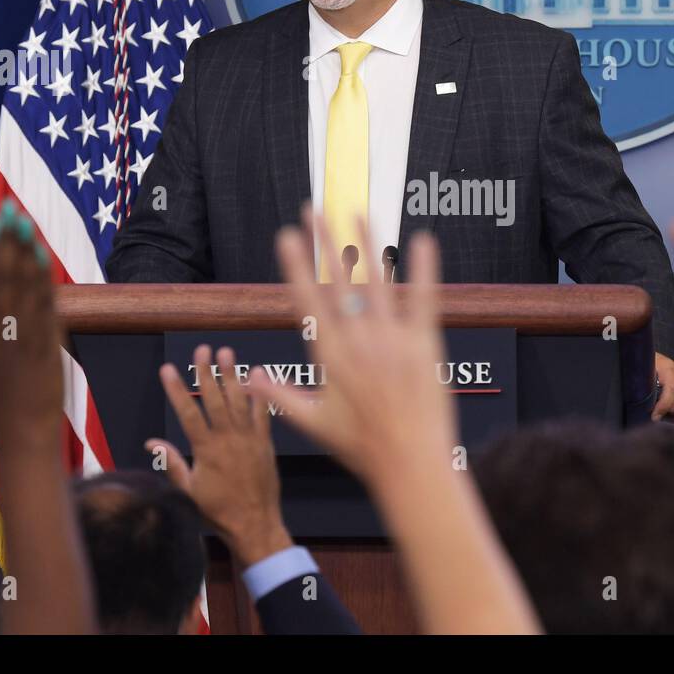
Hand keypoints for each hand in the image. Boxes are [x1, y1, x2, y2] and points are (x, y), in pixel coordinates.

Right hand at [0, 200, 63, 450]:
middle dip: (4, 243)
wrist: (24, 436)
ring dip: (22, 252)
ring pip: (19, 287)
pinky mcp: (44, 348)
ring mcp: (19, 340)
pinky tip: (42, 257)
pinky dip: (41, 280)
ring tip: (24, 223)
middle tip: (8, 211)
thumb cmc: (8, 404)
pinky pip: (43, 307)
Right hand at [150, 344, 292, 565]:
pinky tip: (259, 373)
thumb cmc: (217, 510)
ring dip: (232, 375)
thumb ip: (172, 463)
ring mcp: (249, 439)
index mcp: (206, 450)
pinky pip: (263, 413)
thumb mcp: (188, 490)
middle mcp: (228, 439)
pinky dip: (261, 393)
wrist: (254, 524)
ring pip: (239, 400)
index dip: (176, 389)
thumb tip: (151, 443)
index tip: (167, 369)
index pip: (187, 413)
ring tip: (227, 352)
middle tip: (201, 349)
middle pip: (215, 399)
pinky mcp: (265, 442)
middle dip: (206, 372)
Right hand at [249, 210, 455, 494]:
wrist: (410, 464)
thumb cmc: (362, 447)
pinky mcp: (425, 343)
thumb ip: (279, 396)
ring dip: (367, 242)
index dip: (296, 265)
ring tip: (357, 211)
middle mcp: (360, 341)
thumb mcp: (313, 423)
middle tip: (313, 209)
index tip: (286, 236)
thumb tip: (247, 379)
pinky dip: (423, 268)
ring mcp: (393, 340)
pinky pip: (424, 297)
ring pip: (377, 280)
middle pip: (338, 281)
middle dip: (324, 241)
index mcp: (330, 356)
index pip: (308, 301)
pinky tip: (422, 239)